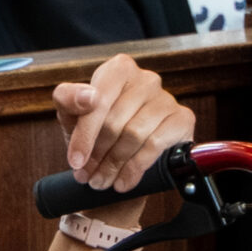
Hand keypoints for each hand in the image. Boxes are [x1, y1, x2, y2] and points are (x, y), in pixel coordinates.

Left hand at [51, 55, 195, 227]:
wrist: (124, 149)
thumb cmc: (97, 127)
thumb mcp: (72, 113)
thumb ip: (68, 98)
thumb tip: (89, 97)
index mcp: (119, 69)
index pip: (98, 102)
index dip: (84, 135)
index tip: (75, 161)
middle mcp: (146, 79)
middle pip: (116, 122)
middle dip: (98, 155)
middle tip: (88, 175)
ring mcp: (167, 98)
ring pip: (135, 136)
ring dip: (114, 165)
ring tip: (102, 181)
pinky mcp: (183, 118)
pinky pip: (155, 145)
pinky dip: (136, 168)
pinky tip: (124, 181)